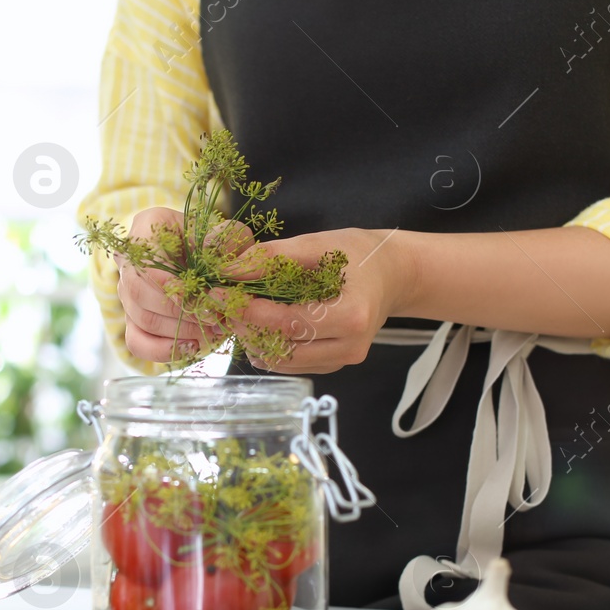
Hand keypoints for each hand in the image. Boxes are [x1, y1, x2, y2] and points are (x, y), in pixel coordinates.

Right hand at [117, 207, 221, 361]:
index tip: (204, 299)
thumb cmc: (212, 242)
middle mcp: (128, 260)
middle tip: (214, 318)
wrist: (203, 257)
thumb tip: (220, 261)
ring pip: (141, 320)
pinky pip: (137, 342)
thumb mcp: (224, 233)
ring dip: (179, 331)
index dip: (172, 287)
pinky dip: (163, 350)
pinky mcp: (132, 319)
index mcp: (145, 229)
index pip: (145, 264)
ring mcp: (126, 292)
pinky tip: (191, 347)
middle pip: (140, 295)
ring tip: (212, 331)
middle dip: (181, 313)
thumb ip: (226, 240)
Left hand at [225, 228, 413, 373]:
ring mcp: (345, 360)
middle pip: (283, 349)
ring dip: (254, 341)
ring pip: (284, 363)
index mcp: (352, 315)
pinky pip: (294, 365)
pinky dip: (269, 349)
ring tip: (236, 314)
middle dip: (245, 328)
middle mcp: (351, 346)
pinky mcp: (335, 365)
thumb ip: (273, 257)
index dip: (248, 312)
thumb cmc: (357, 254)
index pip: (287, 323)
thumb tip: (229, 270)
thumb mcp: (318, 244)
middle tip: (222, 304)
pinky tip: (256, 328)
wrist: (392, 274)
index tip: (218, 294)